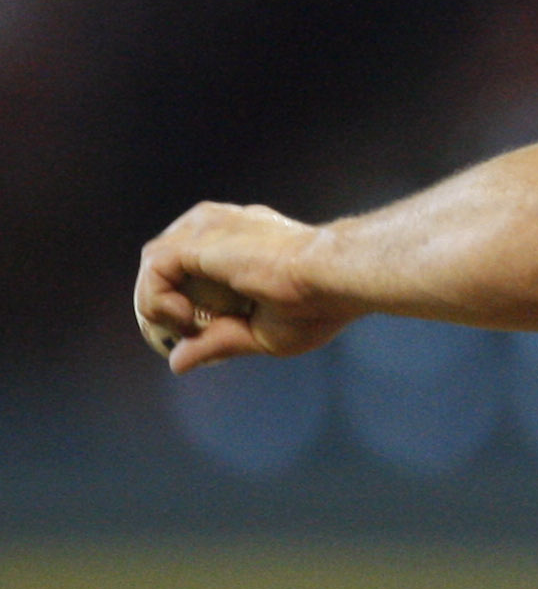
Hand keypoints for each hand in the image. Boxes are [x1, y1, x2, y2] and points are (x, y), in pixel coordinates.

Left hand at [133, 203, 360, 373]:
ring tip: (189, 325)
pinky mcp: (197, 238)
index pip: (191, 262)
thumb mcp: (259, 334)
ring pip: (154, 261)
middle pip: (166, 259)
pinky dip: (159, 300)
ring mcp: (208, 227)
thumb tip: (177, 362)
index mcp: (242, 242)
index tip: (198, 332)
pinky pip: (153, 268)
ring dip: (159, 301)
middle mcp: (221, 226)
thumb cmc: (317, 304)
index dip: (184, 299)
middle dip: (164, 300)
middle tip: (186, 330)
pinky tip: (188, 317)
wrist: (333, 278)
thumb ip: (217, 342)